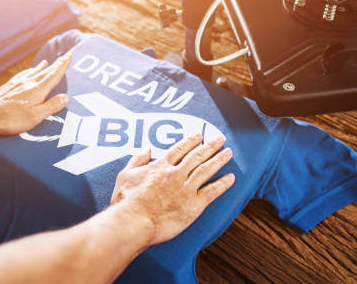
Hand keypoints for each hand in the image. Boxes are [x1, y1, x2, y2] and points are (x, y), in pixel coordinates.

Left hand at [0, 54, 71, 134]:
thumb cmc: (12, 119)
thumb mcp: (36, 116)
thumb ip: (51, 106)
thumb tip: (65, 97)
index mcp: (38, 89)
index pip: (53, 74)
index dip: (62, 65)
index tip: (68, 56)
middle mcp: (28, 82)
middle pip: (45, 71)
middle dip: (55, 64)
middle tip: (63, 57)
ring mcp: (18, 83)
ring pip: (33, 71)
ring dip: (42, 67)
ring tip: (46, 63)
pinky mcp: (10, 86)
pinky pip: (23, 74)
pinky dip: (29, 71)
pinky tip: (28, 72)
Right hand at [110, 133, 234, 244]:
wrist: (134, 222)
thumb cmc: (127, 201)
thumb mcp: (126, 175)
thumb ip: (137, 160)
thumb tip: (147, 148)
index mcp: (160, 166)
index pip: (179, 149)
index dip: (191, 141)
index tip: (199, 135)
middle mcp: (176, 174)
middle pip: (197, 156)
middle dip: (210, 146)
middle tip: (220, 138)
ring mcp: (186, 188)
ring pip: (207, 170)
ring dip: (219, 160)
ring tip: (228, 153)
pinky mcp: (193, 205)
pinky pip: (212, 191)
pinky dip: (223, 184)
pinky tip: (231, 178)